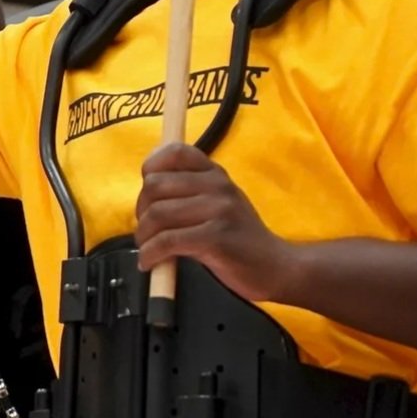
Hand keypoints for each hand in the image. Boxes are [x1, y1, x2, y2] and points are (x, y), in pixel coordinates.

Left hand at [133, 143, 298, 302]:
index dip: (152, 168)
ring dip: (144, 236)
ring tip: (148, 250)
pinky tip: (150, 262)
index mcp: (215, 173)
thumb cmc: (238, 237)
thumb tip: (147, 189)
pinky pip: (167, 241)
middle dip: (141, 210)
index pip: (175, 151)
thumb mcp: (219, 204)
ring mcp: (218, 209)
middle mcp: (217, 185)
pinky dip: (150, 254)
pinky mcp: (215, 237)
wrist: (275, 266)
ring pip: (157, 214)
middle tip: (147, 231)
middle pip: (155, 185)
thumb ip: (189, 192)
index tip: (148, 192)